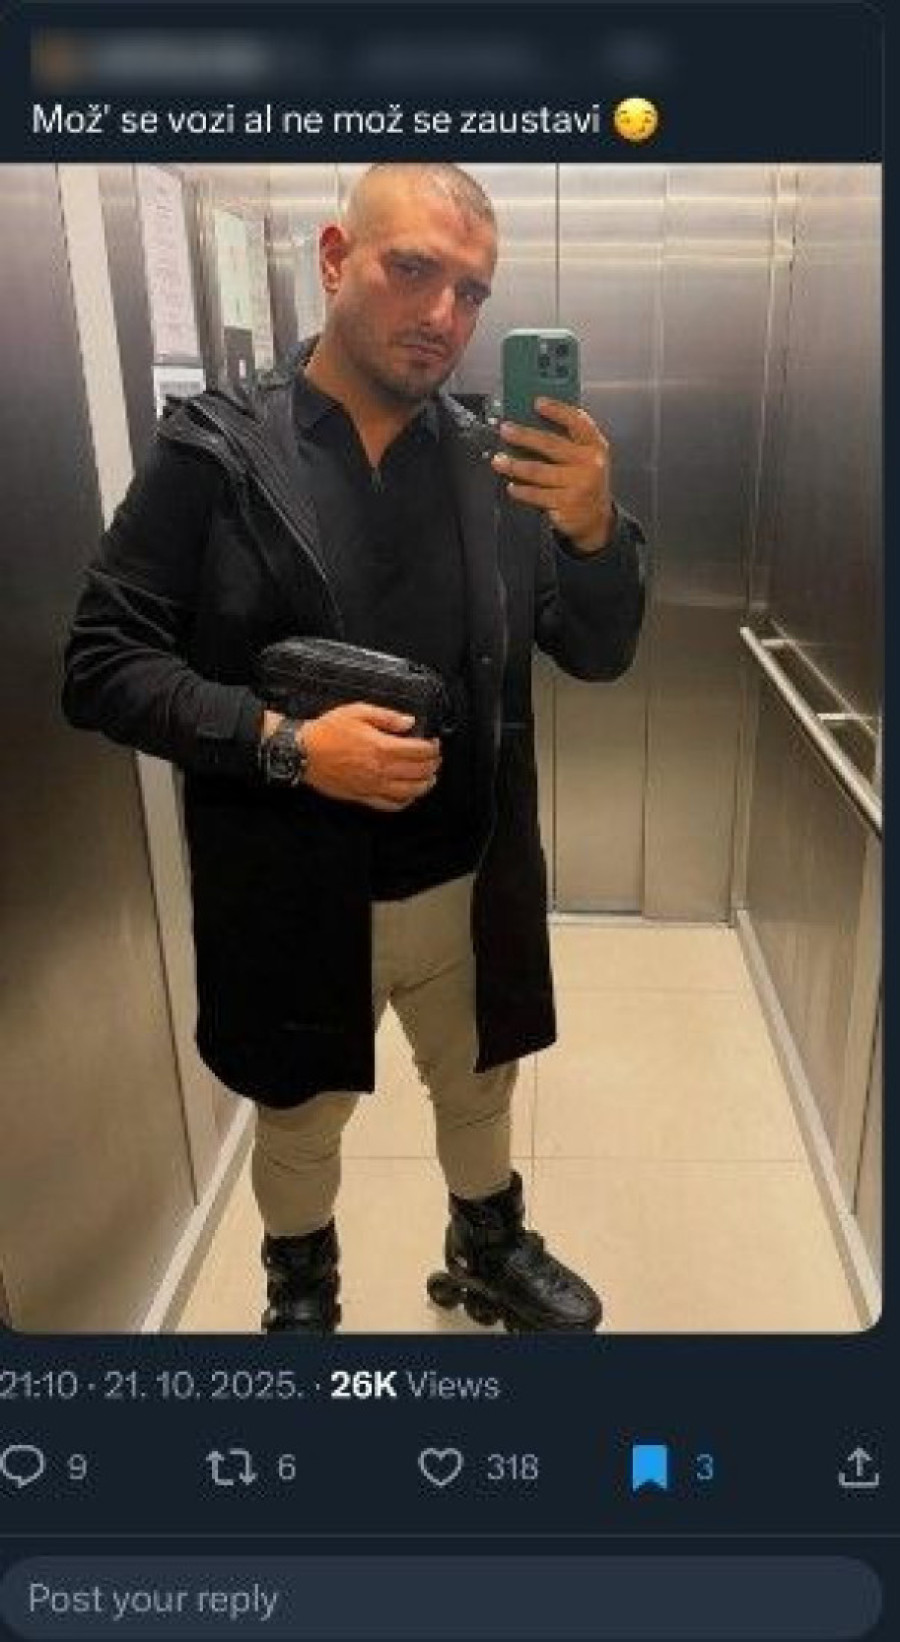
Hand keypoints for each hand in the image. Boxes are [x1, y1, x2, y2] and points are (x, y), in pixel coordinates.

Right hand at [283, 703, 441, 811]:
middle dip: (433, 765)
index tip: (434, 744)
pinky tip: (409, 796)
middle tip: (435, 759)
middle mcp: (380, 770)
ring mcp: (372, 786)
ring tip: (430, 778)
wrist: (302, 752)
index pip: (419, 751)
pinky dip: (405, 802)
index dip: (432, 748)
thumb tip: (409, 721)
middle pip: (419, 772)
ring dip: (425, 785)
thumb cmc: (327, 731)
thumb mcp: (358, 711)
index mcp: (382, 747)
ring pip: (410, 792)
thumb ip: (387, 717)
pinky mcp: (362, 796)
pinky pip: (390, 805)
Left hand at [491, 398, 613, 552]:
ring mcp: (578, 484)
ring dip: (514, 465)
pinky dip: (521, 490)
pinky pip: (536, 494)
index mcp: (594, 445)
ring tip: (498, 460)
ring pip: (538, 471)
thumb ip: (567, 441)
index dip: (557, 410)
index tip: (537, 403)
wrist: (596, 518)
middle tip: (505, 430)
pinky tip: (511, 486)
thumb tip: (531, 424)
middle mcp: (589, 463)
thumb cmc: (584, 481)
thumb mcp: (585, 457)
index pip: (578, 421)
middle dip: (524, 436)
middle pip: (551, 444)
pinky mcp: (566, 504)